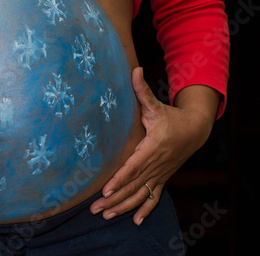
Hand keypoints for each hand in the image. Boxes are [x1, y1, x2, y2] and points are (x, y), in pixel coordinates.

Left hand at [90, 67, 218, 224]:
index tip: (106, 190)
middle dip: (114, 199)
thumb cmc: (170, 117)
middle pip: (134, 185)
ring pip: (141, 194)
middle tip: (95, 209)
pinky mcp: (163, 178)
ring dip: (123, 207)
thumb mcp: (156, 105)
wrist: (195, 130)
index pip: (134, 166)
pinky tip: (136, 222)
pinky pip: (154, 197)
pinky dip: (145, 210)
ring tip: (105, 216)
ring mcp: (161, 173)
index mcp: (153, 147)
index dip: (120, 179)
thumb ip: (142, 91)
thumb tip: (135, 69)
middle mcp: (157, 164)